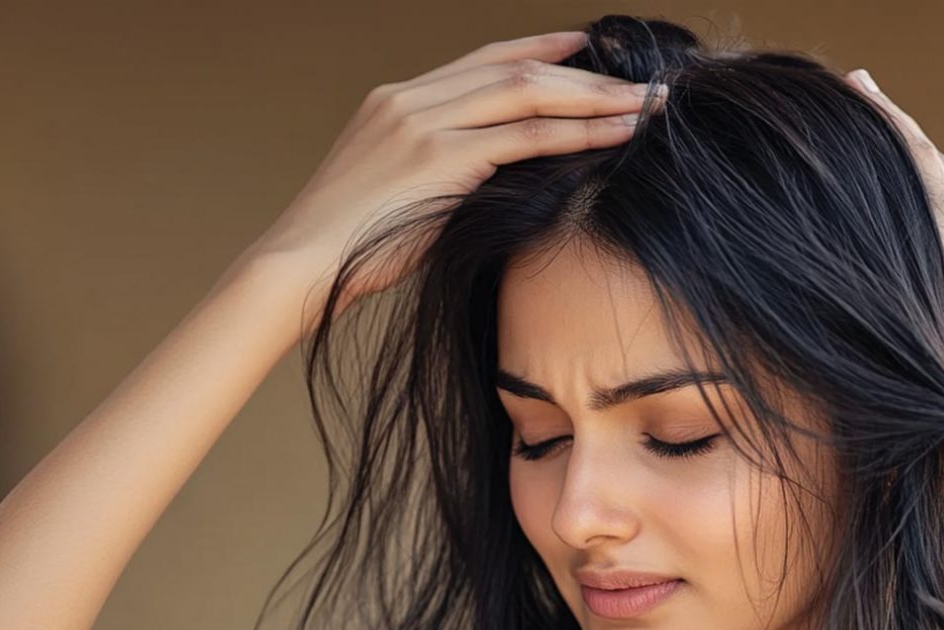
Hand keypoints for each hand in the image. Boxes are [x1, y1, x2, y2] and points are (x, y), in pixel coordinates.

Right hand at [251, 30, 665, 327]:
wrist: (298, 267)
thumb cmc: (347, 249)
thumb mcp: (396, 194)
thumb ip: (441, 173)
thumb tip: (496, 181)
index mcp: (395, 102)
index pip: (483, 60)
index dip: (541, 50)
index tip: (587, 49)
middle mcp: (410, 100)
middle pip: (514, 66)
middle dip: (584, 72)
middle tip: (639, 79)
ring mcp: (423, 124)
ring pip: (527, 92)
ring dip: (593, 97)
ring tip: (645, 104)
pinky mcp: (437, 158)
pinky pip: (523, 137)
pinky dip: (575, 133)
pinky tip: (614, 135)